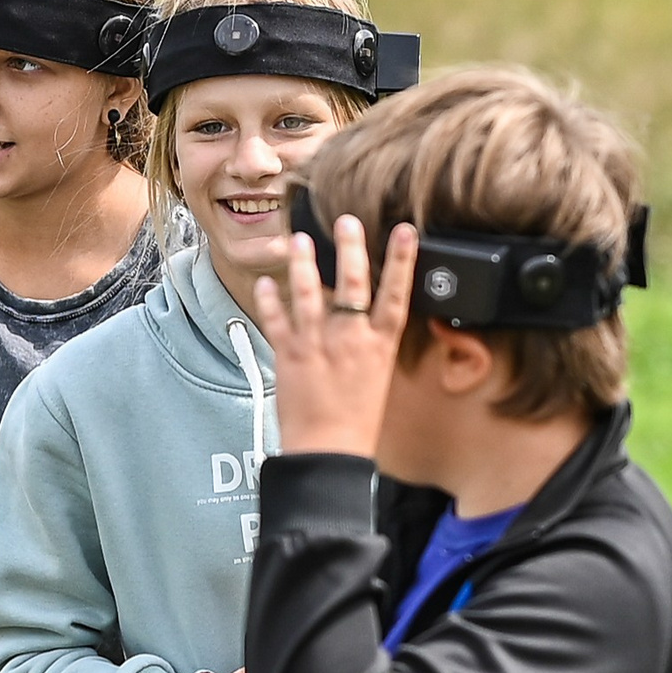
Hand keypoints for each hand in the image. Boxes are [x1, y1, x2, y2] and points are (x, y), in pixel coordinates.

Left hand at [257, 212, 419, 455]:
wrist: (328, 451)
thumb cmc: (356, 423)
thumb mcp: (376, 378)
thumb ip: (369, 344)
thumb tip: (361, 318)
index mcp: (378, 346)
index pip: (395, 296)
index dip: (402, 261)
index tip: (405, 232)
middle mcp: (349, 339)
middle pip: (351, 283)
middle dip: (349, 248)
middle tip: (346, 221)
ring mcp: (317, 344)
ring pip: (308, 293)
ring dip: (303, 263)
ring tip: (300, 240)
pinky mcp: (289, 354)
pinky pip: (275, 319)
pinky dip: (268, 299)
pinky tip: (265, 283)